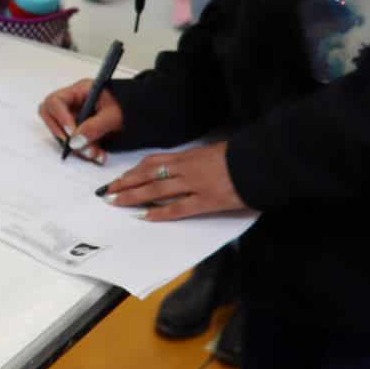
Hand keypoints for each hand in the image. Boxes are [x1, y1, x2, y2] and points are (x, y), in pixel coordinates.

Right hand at [38, 79, 123, 165]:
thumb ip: (95, 126)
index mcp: (80, 91)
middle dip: (61, 133)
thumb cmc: (131, 106)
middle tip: (74, 146)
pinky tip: (97, 154)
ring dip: (75, 146)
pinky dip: (83, 150)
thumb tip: (75, 141)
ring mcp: (74, 116)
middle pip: (50, 116)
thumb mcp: (114, 115)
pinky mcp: (79, 130)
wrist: (143, 113)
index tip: (71, 133)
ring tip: (94, 154)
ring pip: (61, 132)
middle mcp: (73, 102)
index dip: (60, 118)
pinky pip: (73, 141)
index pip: (56, 101)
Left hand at [100, 143, 248, 221]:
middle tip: (106, 192)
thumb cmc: (241, 155)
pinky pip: (179, 208)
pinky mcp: (208, 201)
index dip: (133, 171)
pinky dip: (161, 213)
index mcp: (188, 155)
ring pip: (157, 191)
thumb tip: (179, 168)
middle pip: (148, 176)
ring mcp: (196, 185)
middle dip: (125, 184)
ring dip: (134, 197)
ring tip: (117, 202)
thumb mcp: (213, 152)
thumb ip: (194, 161)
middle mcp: (186, 169)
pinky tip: (144, 216)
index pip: (152, 162)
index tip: (119, 178)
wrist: (263, 161)